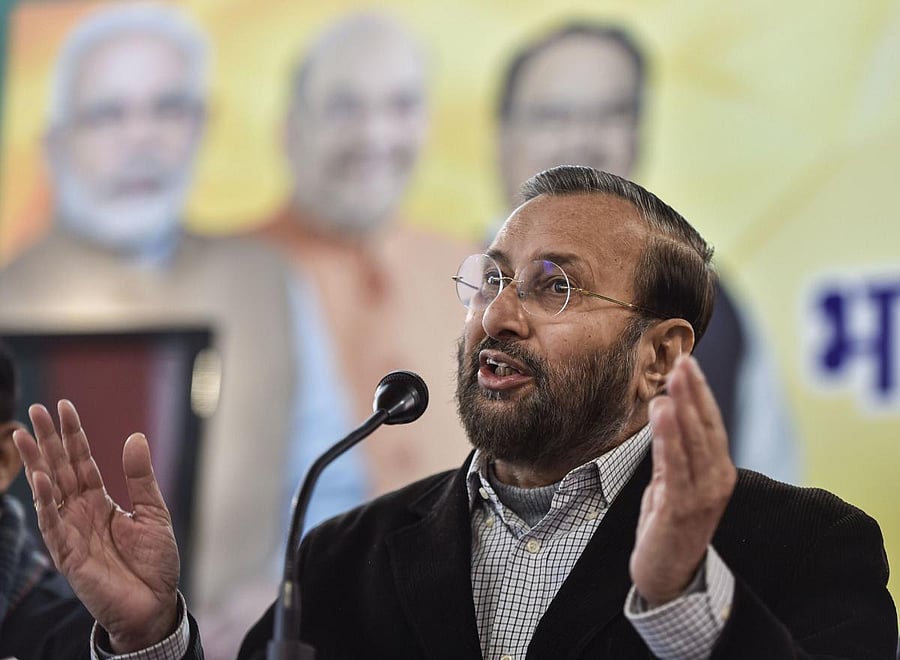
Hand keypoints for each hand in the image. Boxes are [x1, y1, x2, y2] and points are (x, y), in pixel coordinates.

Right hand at [13, 400, 179, 651]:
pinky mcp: (68, 554)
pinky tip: (41, 478)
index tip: (64, 406)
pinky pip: (53, 524)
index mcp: (99, 501)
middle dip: (47, 440)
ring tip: (23, 436)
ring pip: (48, 491)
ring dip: (37, 464)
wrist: (155, 603)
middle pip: (60, 469)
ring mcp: (71, 531)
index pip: (82, 461)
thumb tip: (135, 436)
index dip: (73, 434)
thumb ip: (140, 477)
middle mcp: (80, 512)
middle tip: (35, 410)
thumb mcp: (153, 512)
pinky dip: (46, 501)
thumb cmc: (154, 562)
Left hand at [629, 356, 736, 606]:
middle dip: (694, 392)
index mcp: (718, 470)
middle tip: (683, 359)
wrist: (668, 575)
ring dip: (683, 407)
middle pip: (706, 426)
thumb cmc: (669, 524)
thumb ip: (673, 449)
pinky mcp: (682, 508)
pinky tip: (662, 412)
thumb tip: (666, 407)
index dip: (700, 392)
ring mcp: (703, 495)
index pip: (711, 423)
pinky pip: (675, 465)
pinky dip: (669, 437)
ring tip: (673, 378)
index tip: (689, 362)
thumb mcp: (672, 481)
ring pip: (693, 442)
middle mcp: (717, 479)